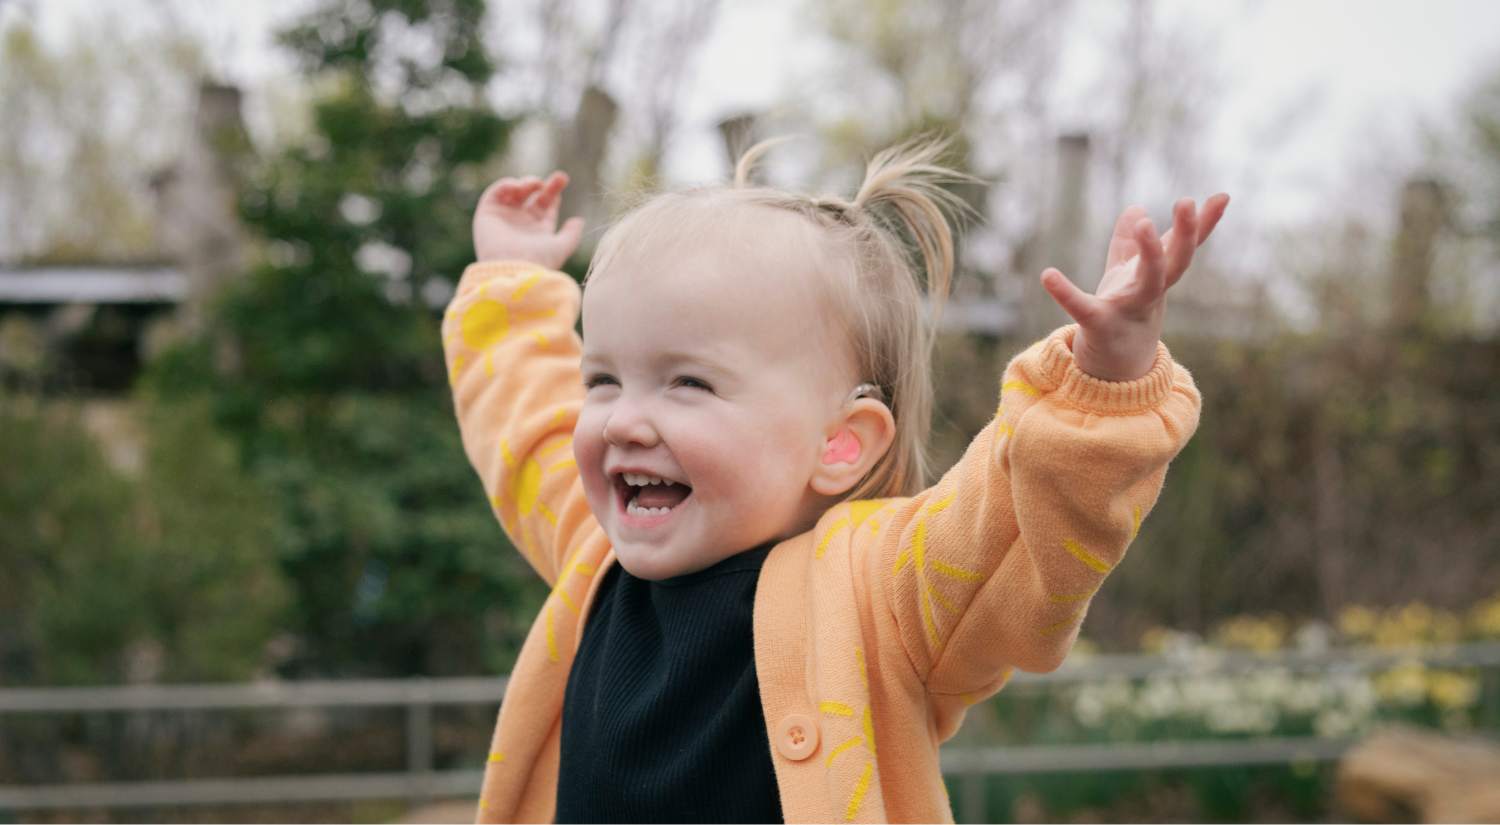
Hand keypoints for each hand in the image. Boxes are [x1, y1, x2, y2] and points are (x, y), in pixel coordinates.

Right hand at [473, 171, 585, 268]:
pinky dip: (505, 184)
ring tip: (535, 183)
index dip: (553, 191)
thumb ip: (572, 234)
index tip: (562, 180)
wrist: (511, 269)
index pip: (546, 205)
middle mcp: (520, 224)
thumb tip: (579, 220)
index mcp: (538, 231)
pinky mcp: (487, 214)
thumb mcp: (561, 247)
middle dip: (543, 184)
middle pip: (531, 196)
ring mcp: (504, 218)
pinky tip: (518, 186)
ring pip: (514, 192)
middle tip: (559, 176)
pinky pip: (494, 193)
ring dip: (525, 183)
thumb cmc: (539, 260)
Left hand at [1040, 194, 1229, 380]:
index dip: (1203, 223)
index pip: (1182, 247)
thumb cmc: (1122, 317)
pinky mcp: (1099, 326)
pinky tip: (1047, 275)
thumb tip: (1136, 209)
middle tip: (1187, 202)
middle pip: (1176, 263)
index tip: (1222, 196)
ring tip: (1145, 223)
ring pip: (1150, 282)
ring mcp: (1128, 310)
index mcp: (1156, 279)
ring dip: (1150, 253)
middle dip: (1185, 234)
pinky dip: (1065, 293)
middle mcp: (1150, 293)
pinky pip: (1084, 308)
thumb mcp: (1125, 277)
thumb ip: (1128, 244)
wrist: (1115, 370)